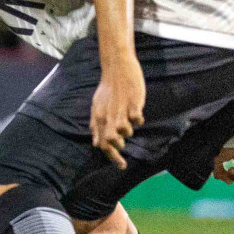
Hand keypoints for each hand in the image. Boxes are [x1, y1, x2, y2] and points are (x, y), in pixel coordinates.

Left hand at [90, 52, 144, 168]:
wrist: (116, 68)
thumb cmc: (108, 89)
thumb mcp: (96, 107)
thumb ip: (96, 125)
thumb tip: (95, 143)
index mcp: (99, 117)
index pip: (102, 143)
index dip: (111, 156)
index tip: (121, 165)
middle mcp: (108, 116)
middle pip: (111, 141)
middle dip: (118, 150)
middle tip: (124, 148)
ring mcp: (121, 110)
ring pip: (124, 131)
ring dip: (128, 131)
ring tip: (129, 123)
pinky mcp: (133, 103)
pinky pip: (137, 118)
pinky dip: (138, 120)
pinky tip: (137, 114)